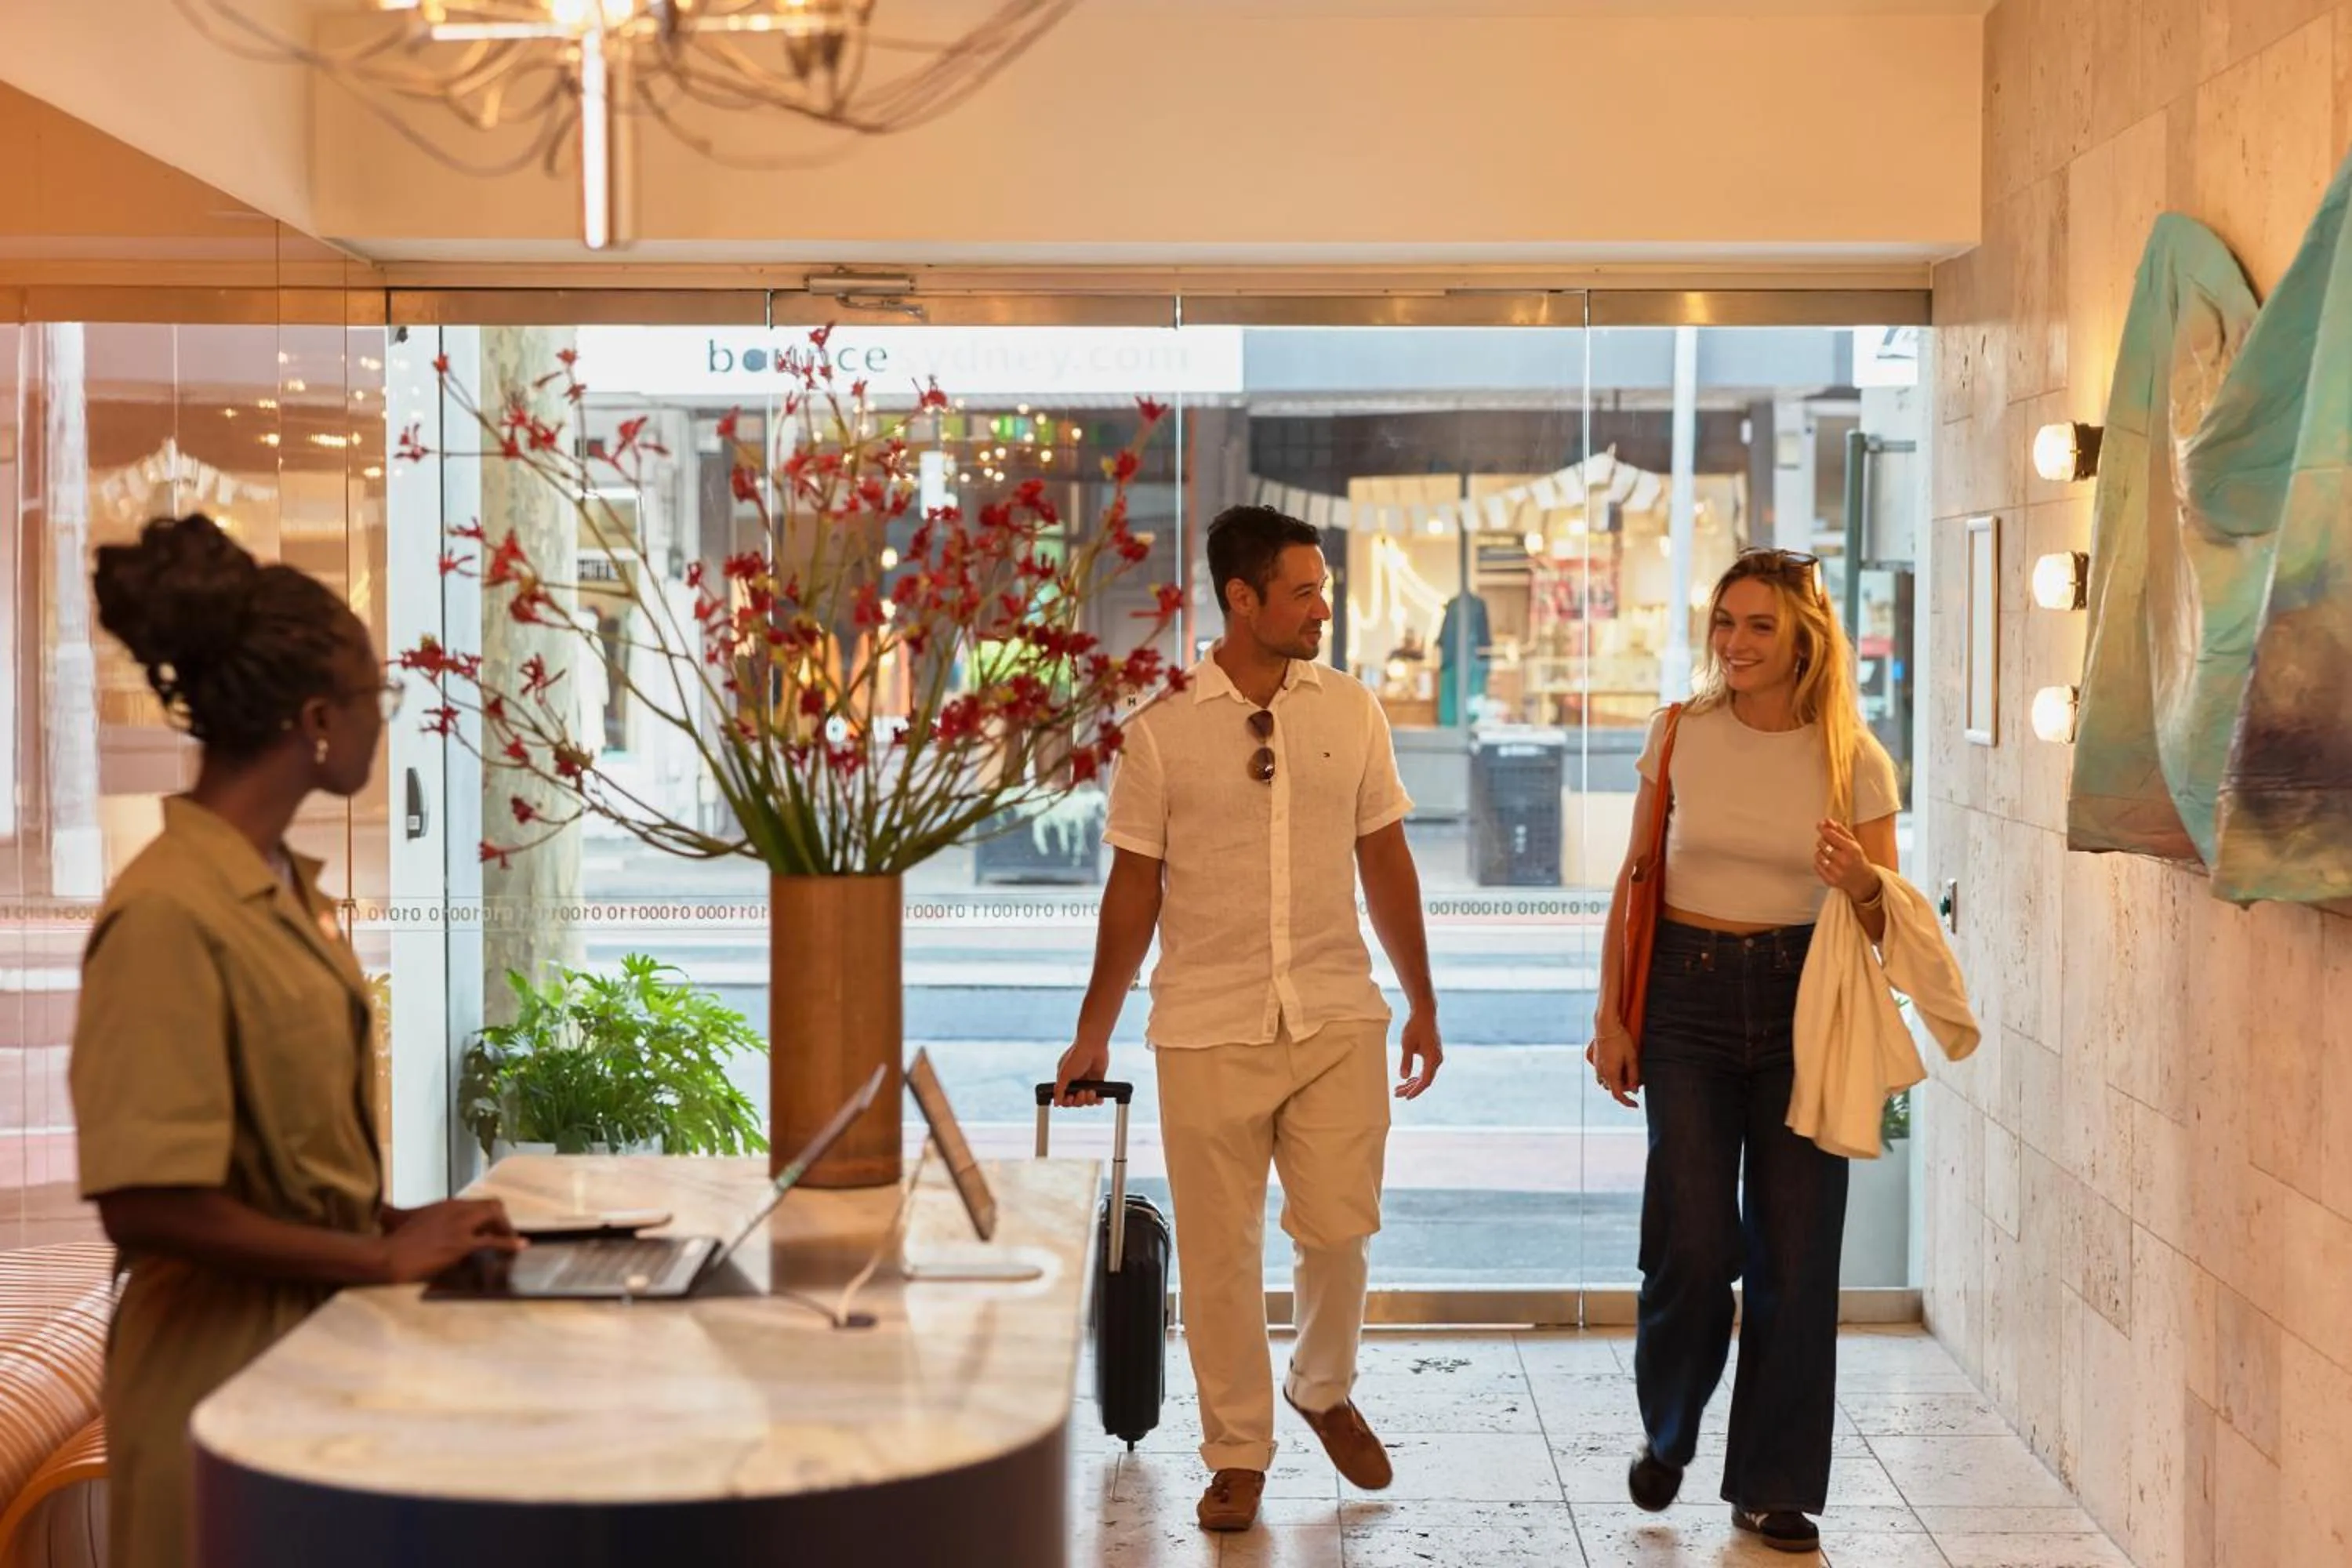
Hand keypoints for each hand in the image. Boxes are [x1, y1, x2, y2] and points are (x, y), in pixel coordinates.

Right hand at [377, 1198, 522, 1284]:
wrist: (389, 1257)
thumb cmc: (390, 1241)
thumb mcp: (396, 1219)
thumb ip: (393, 1212)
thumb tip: (378, 1209)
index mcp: (445, 1204)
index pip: (477, 1204)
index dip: (487, 1216)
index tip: (491, 1227)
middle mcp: (456, 1209)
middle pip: (492, 1205)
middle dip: (502, 1220)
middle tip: (504, 1235)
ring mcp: (460, 1225)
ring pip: (495, 1215)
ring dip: (506, 1229)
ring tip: (513, 1242)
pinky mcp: (462, 1243)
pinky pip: (494, 1240)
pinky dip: (510, 1243)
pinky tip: (520, 1247)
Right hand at [1054, 1037, 1110, 1106]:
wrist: (1094, 1045)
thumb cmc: (1077, 1056)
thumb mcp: (1065, 1074)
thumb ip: (1059, 1090)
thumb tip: (1056, 1103)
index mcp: (1065, 1079)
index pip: (1063, 1097)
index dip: (1066, 1101)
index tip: (1070, 1098)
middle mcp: (1075, 1081)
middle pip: (1075, 1101)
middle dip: (1079, 1100)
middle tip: (1082, 1093)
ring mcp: (1087, 1082)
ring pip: (1086, 1100)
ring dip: (1088, 1099)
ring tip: (1091, 1091)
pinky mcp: (1098, 1081)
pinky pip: (1098, 1096)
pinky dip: (1098, 1099)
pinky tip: (1098, 1097)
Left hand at [1396, 1010, 1442, 1099]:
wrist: (1425, 1013)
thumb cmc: (1415, 1027)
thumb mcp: (1407, 1044)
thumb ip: (1406, 1061)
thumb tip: (1403, 1077)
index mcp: (1433, 1059)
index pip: (1425, 1081)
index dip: (1416, 1091)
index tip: (1405, 1097)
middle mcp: (1437, 1059)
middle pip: (1425, 1080)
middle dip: (1411, 1088)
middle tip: (1396, 1093)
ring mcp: (1436, 1056)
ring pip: (1425, 1075)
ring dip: (1413, 1082)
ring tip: (1399, 1088)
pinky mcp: (1433, 1053)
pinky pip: (1426, 1069)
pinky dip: (1417, 1075)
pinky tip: (1408, 1079)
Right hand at [1587, 1029, 1640, 1108]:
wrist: (1606, 1025)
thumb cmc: (1621, 1040)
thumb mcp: (1632, 1058)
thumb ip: (1634, 1076)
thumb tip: (1635, 1090)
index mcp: (1611, 1074)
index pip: (1618, 1095)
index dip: (1627, 1103)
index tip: (1636, 1105)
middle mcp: (1602, 1073)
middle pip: (1613, 1089)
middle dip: (1624, 1090)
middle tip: (1635, 1083)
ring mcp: (1597, 1067)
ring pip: (1607, 1083)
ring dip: (1616, 1083)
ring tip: (1626, 1075)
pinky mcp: (1596, 1061)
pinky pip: (1602, 1075)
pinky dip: (1610, 1077)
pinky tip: (1617, 1068)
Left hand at [1813, 819, 1881, 901]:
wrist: (1863, 880)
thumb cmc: (1857, 858)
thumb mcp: (1853, 842)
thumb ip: (1840, 830)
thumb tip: (1827, 820)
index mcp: (1851, 849)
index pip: (1831, 835)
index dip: (1823, 829)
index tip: (1820, 825)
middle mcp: (1844, 860)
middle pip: (1822, 844)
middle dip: (1823, 841)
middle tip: (1829, 843)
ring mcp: (1837, 872)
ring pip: (1818, 855)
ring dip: (1821, 852)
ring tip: (1829, 854)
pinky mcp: (1830, 880)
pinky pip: (1816, 866)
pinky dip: (1819, 863)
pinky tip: (1828, 863)